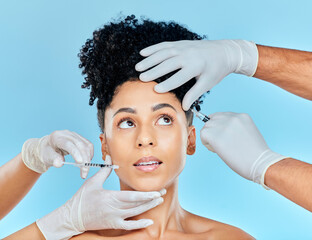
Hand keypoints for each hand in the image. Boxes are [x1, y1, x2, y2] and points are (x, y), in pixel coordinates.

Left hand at [21, 130, 92, 177]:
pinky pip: (89, 146)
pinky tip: (87, 162)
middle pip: (80, 145)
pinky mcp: (80, 138)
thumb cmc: (47, 152)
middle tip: (84, 173)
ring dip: (88, 158)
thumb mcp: (46, 157)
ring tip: (85, 170)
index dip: (75, 153)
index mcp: (57, 137)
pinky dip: (90, 155)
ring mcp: (75, 135)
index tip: (80, 163)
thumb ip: (53, 159)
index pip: (68, 144)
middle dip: (85, 159)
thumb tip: (59, 163)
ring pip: (87, 145)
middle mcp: (67, 134)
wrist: (48, 147)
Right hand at [36, 156, 165, 239]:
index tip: (157, 191)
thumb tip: (110, 157)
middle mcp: (114, 209)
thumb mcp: (92, 182)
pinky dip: (139, 224)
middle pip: (137, 204)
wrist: (72, 217)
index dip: (146, 195)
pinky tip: (149, 221)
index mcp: (110, 197)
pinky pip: (128, 226)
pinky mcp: (113, 224)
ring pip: (135, 213)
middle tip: (163, 192)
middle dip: (151, 198)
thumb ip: (104, 170)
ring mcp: (114, 218)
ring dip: (148, 208)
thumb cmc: (81, 198)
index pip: (132, 197)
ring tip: (159, 201)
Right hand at [135, 40, 257, 109]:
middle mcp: (188, 55)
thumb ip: (194, 94)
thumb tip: (184, 107)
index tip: (155, 90)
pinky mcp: (181, 43)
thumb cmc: (216, 70)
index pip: (178, 77)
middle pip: (167, 64)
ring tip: (138, 67)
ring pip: (163, 53)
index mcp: (196, 67)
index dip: (167, 84)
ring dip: (149, 60)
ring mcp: (183, 47)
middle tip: (141, 78)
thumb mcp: (207, 83)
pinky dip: (153, 48)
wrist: (225, 51)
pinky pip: (164, 45)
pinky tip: (143, 52)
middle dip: (153, 71)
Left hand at [200, 112, 286, 187]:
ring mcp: (223, 125)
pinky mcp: (214, 134)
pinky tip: (216, 150)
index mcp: (242, 116)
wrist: (260, 163)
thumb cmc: (256, 155)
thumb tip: (222, 133)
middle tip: (222, 144)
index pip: (223, 116)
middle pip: (213, 119)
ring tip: (221, 148)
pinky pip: (203, 134)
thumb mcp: (249, 133)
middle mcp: (232, 117)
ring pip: (207, 127)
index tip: (225, 137)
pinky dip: (206, 143)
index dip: (221, 127)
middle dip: (214, 131)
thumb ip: (236, 129)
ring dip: (210, 137)